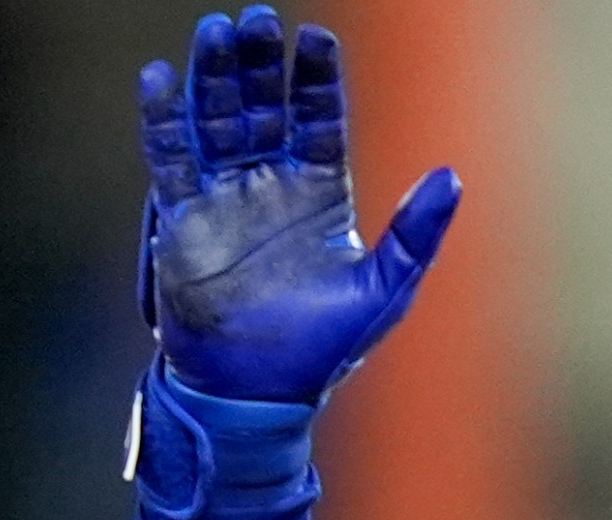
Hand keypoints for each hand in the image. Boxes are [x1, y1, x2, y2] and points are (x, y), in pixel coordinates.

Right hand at [136, 8, 460, 401]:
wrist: (258, 392)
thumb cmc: (325, 347)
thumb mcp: (385, 289)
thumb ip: (417, 232)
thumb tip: (452, 176)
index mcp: (321, 194)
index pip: (319, 120)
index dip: (316, 81)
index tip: (315, 40)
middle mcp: (271, 186)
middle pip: (263, 108)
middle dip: (259, 65)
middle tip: (256, 20)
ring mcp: (224, 198)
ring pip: (216, 121)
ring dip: (213, 78)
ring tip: (215, 33)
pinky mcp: (182, 220)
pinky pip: (170, 160)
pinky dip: (163, 121)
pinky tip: (159, 80)